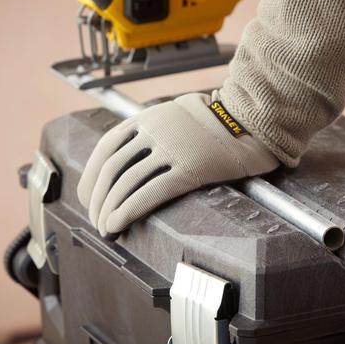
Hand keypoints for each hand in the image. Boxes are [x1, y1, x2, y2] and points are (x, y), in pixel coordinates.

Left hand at [77, 92, 279, 234]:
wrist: (256, 121)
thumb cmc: (220, 125)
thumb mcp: (178, 115)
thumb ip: (155, 130)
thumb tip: (133, 160)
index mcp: (149, 117)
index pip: (106, 148)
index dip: (92, 177)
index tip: (88, 199)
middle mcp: (155, 130)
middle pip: (112, 169)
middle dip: (98, 199)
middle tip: (96, 220)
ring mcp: (173, 148)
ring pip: (127, 183)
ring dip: (109, 210)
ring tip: (106, 229)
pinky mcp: (191, 168)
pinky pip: (150, 192)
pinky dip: (127, 211)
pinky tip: (118, 225)